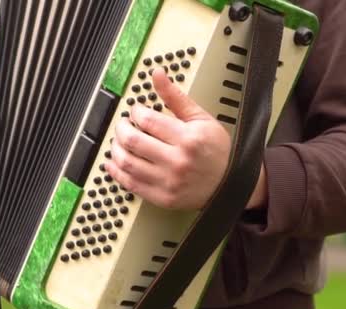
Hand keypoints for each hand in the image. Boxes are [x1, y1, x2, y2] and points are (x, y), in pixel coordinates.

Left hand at [105, 68, 266, 209]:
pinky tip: (114, 163)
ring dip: (115, 149)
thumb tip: (157, 75)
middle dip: (121, 128)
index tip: (137, 112)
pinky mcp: (163, 197)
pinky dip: (116, 172)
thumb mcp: (202, 119)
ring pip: (127, 163)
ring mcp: (169, 181)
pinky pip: (130, 184)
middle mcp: (177, 161)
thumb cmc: (218, 151)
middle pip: (133, 141)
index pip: (147, 120)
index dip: (136, 112)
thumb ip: (176, 97)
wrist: (231, 183)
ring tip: (119, 142)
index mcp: (188, 138)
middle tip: (124, 125)